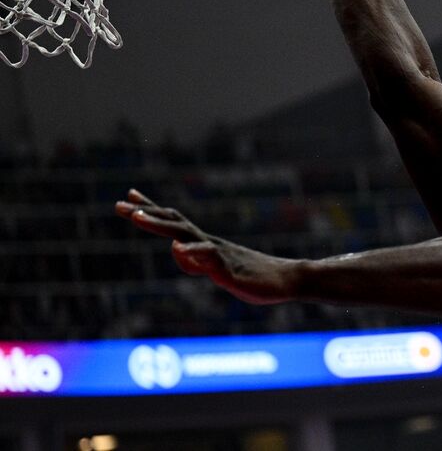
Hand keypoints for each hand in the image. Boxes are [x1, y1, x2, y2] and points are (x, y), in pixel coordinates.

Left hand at [116, 189, 298, 304]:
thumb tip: (178, 252)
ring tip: (136, 217)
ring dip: (159, 225)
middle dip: (146, 213)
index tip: (130, 198)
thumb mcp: (217, 271)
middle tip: (120, 204)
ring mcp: (218, 254)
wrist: (287, 279)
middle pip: (173, 223)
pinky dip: (191, 251)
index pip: (174, 222)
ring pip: (184, 235)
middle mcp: (208, 243)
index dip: (151, 210)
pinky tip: (177, 248)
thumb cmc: (253, 276)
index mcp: (205, 244)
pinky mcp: (228, 268)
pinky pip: (208, 257)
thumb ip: (196, 262)